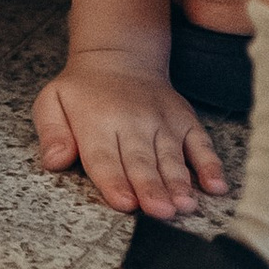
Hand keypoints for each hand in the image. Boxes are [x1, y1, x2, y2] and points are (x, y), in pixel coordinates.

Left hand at [33, 52, 226, 221]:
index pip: (105, 158)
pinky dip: (210, 164)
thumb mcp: (52, 102)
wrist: (119, 57)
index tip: (124, 203)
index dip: (115, 182)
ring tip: (185, 205)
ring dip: (179, 183)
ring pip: (171, 157)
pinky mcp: (185, 121)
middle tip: (160, 211)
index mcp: (97, 122)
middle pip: (141, 162)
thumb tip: (54, 160)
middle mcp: (133, 123)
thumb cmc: (82, 91)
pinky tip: (216, 186)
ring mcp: (163, 122)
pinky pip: (201, 144)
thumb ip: (52, 133)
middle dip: (151, 188)